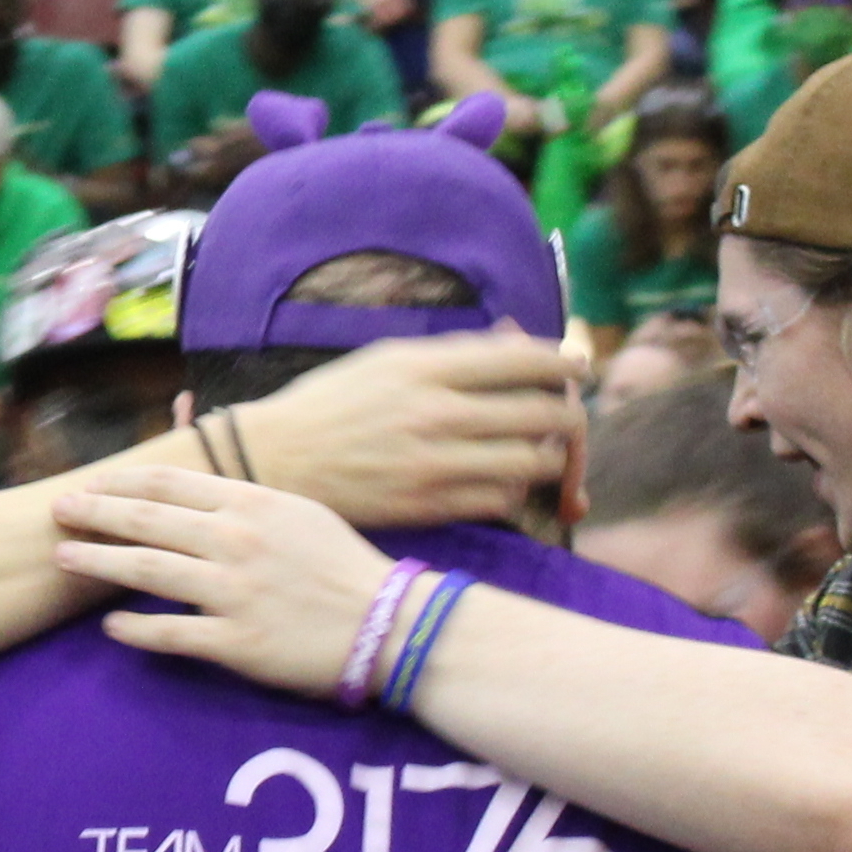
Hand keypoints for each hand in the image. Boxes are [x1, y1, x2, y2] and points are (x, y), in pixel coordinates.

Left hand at [50, 454, 405, 690]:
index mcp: (251, 503)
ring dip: (97, 562)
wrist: (388, 626)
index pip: (170, 483)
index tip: (92, 483)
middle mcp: (234, 540)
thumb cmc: (344, 567)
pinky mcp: (234, 642)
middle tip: (58, 512)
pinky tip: (109, 627)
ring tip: (64, 558)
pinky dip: (132, 630)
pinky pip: (169, 633)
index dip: (122, 481)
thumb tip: (200, 492)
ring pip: (145, 570)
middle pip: (146, 519)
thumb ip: (246, 502)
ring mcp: (231, 591)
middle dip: (95, 512)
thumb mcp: (299, 513)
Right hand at [226, 332, 586, 530]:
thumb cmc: (332, 405)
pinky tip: (502, 481)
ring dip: (548, 457)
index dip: (564, 363)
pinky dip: (515, 490)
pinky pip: (504, 499)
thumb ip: (453, 354)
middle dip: (569, 414)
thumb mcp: (385, 360)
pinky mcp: (429, 506)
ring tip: (539, 452)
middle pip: (544, 412)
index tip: (577, 368)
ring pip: (533, 460)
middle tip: (567, 417)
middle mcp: (436, 412)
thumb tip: (521, 346)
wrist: (274, 462)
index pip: (524, 359)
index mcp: (425, 366)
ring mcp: (435, 463)